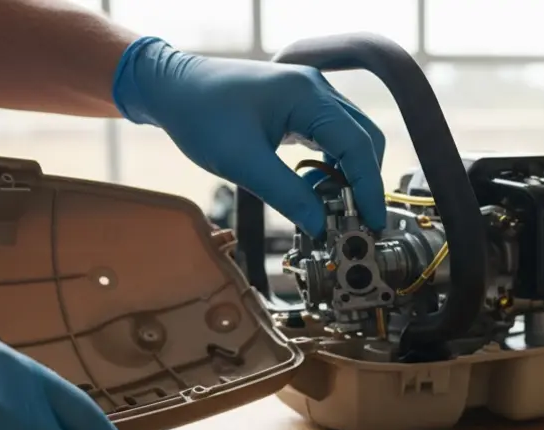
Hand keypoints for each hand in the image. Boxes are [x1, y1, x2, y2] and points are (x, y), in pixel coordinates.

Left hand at [111, 37, 385, 236]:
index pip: (358, 146)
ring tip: (327, 209)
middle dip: (363, 184)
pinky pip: (332, 138)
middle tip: (352, 222)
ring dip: (346, 177)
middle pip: (364, 141)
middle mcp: (317, 90)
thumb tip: (320, 226)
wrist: (172, 88)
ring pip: (351, 141)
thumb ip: (287, 195)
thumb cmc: (200, 115)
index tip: (372, 222)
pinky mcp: (301, 107)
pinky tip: (313, 189)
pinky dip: (331, 167)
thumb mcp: (243, 163)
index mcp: (308, 96)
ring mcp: (311, 96)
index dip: (369, 189)